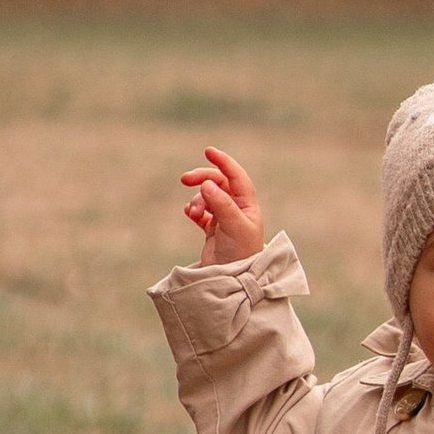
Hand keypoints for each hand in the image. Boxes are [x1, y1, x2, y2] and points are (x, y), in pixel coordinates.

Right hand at [181, 143, 264, 265]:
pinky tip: (190, 214)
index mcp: (247, 205)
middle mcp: (237, 210)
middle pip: (218, 184)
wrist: (233, 281)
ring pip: (207, 197)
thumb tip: (207, 183)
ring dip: (197, 201)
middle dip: (202, 179)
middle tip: (185, 179)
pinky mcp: (213, 231)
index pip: (236, 176)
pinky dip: (194, 210)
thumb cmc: (240, 253)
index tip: (208, 151)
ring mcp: (225, 220)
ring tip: (193, 213)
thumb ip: (221, 204)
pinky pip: (201, 212)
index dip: (223, 162)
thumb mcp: (234, 226)